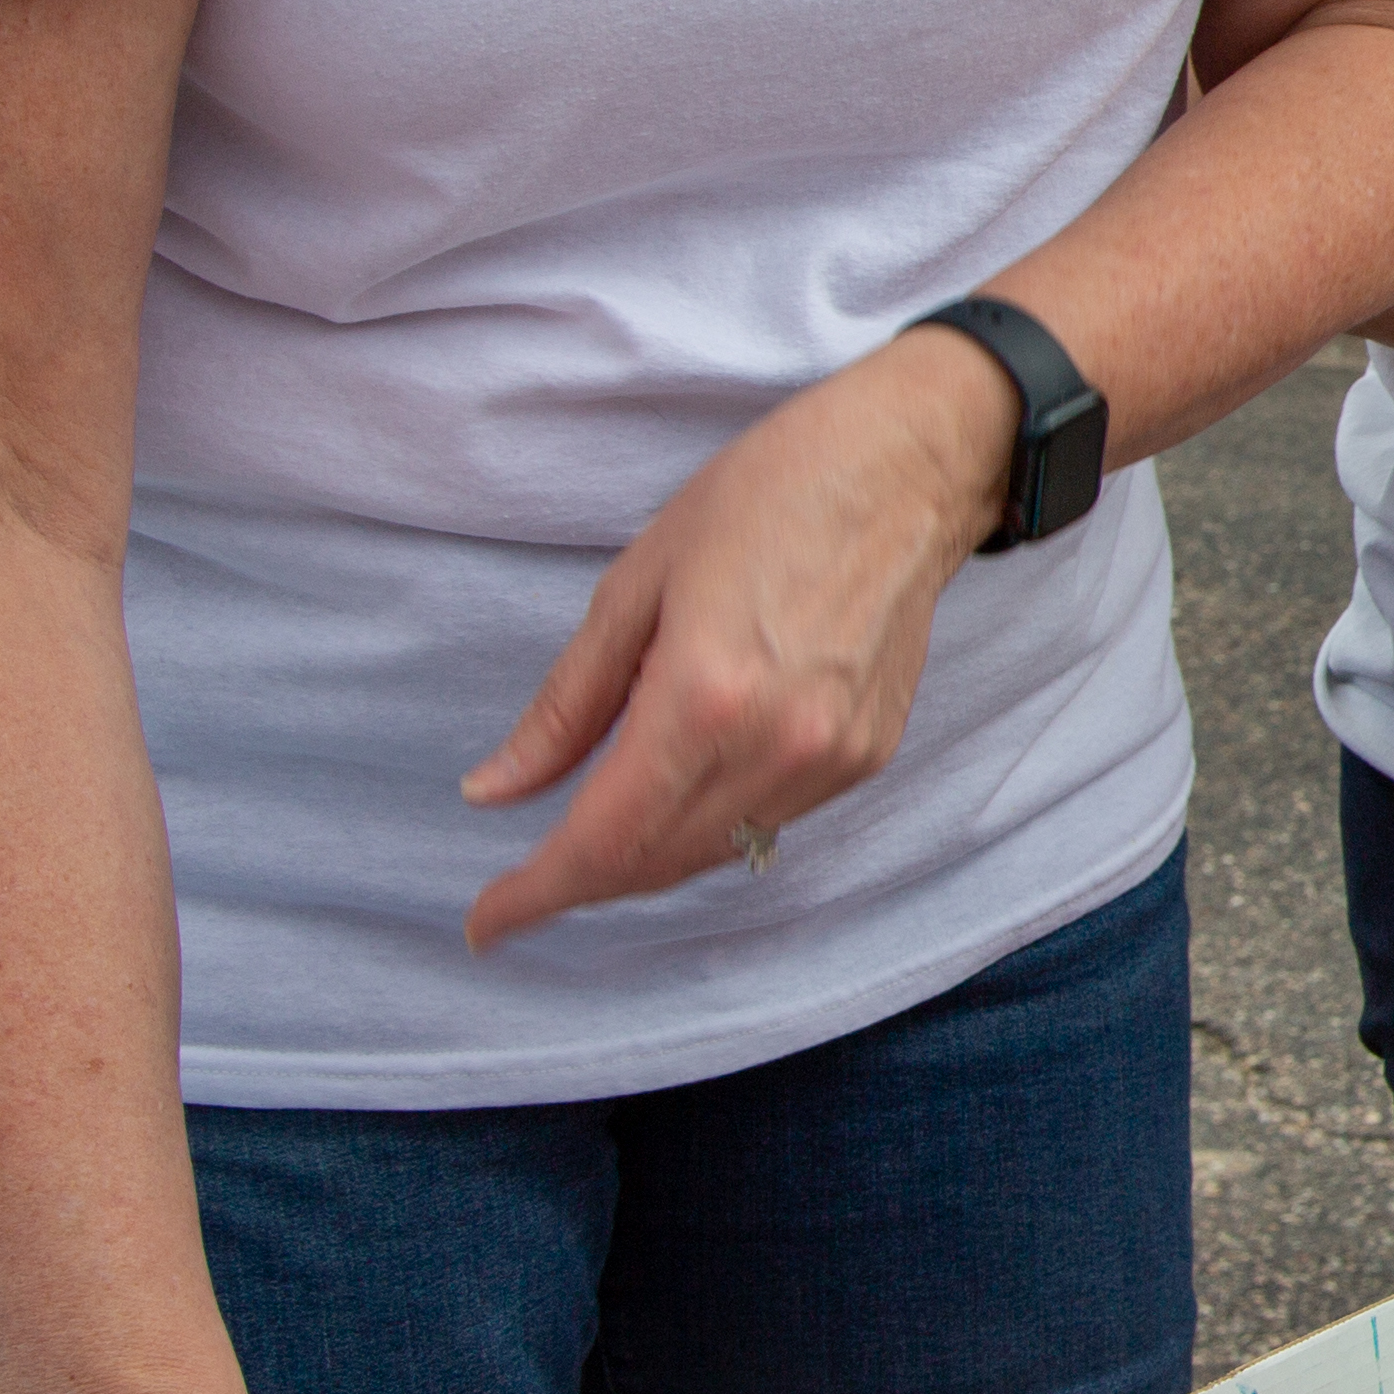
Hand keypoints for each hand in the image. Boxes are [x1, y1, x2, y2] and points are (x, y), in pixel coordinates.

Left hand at [458, 329, 1017, 945]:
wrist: (909, 468)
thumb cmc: (769, 494)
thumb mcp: (638, 582)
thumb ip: (567, 704)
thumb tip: (495, 791)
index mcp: (703, 695)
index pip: (603, 838)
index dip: (535, 894)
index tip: (484, 924)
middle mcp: (776, 746)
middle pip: (654, 863)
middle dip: (578, 884)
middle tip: (521, 885)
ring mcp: (831, 758)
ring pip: (713, 854)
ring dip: (643, 860)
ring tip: (593, 835)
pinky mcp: (866, 755)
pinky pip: (766, 822)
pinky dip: (709, 826)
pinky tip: (681, 788)